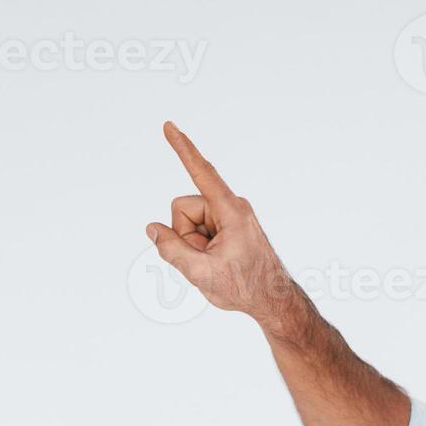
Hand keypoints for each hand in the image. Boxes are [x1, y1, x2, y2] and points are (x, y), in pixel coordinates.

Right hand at [146, 121, 289, 321]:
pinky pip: (198, 229)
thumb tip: (153, 228)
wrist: (272, 300)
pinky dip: (200, 246)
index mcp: (231, 211)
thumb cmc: (245, 287)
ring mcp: (230, 214)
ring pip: (188, 221)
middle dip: (185, 236)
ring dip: (193, 244)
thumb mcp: (201, 274)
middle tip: (207, 260)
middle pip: (183, 209)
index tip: (169, 126)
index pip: (201, 172)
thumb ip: (171, 250)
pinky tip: (218, 260)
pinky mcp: (228, 223)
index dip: (182, 149)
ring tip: (215, 262)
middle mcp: (231, 206)